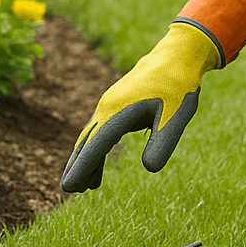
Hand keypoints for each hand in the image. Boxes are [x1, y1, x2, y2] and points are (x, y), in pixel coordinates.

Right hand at [60, 22, 220, 191]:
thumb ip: (163, 142)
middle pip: (87, 142)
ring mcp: (110, 104)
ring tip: (84, 187)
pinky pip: (101, 130)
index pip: (95, 145)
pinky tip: (99, 166)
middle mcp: (108, 107)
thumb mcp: (175, 116)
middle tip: (68, 190)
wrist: (176, 56)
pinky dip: (97, 149)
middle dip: (77, 166)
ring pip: (92, 136)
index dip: (81, 167)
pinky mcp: (117, 104)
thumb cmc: (177, 87)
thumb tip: (150, 169)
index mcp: (119, 111)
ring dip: (87, 160)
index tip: (67, 188)